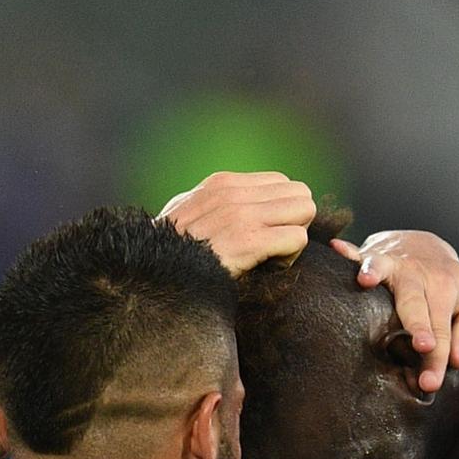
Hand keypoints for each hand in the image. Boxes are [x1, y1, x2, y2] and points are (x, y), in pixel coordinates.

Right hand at [160, 170, 314, 276]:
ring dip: (294, 237)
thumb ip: (213, 205)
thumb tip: (239, 205)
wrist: (153, 276)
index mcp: (222, 184)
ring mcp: (241, 215)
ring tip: (270, 256)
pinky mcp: (248, 241)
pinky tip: (266, 267)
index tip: (263, 233)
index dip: (280, 211)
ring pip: (305, 210)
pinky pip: (297, 238)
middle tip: (274, 246)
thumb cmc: (168, 253)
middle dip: (295, 221)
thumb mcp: (186, 214)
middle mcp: (233, 193)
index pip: (281, 182)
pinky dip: (290, 257)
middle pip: (300, 193)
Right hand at [342, 230, 458, 390]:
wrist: (426, 245)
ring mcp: (394, 265)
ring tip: (365, 281)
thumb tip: (454, 360)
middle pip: (416, 304)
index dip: (437, 357)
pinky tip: (337, 250)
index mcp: (445, 290)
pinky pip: (360, 253)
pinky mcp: (373, 256)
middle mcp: (418, 277)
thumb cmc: (449, 284)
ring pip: (385, 269)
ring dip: (375, 272)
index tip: (431, 382)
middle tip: (423, 347)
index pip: (442, 330)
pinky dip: (348, 252)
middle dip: (418, 325)